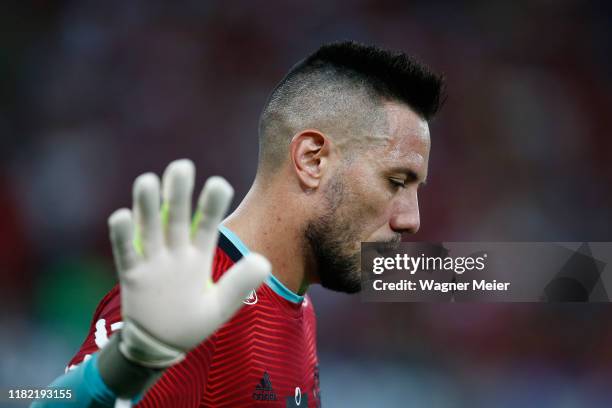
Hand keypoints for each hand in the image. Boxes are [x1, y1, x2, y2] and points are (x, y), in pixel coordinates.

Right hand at [107, 159, 269, 367]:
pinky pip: (125, 253)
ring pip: (150, 229)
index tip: (219, 183)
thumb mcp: (220, 306)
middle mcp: (175, 252)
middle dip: (178, 193)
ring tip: (148, 180)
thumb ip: (239, 284)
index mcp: (198, 255)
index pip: (206, 225)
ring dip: (148, 206)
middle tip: (182, 165)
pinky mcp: (132, 276)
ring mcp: (152, 262)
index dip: (211, 205)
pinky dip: (123, 236)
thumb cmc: (192, 322)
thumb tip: (264, 262)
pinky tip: (122, 215)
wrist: (160, 345)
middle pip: (176, 219)